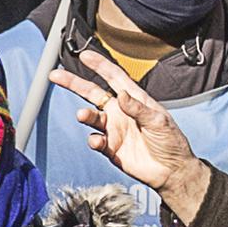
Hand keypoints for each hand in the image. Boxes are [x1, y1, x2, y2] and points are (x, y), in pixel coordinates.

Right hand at [50, 50, 209, 218]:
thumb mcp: (159, 121)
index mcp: (133, 100)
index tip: (84, 55)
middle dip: (74, 83)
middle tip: (56, 76)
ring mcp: (114, 130)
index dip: (99, 65)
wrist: (171, 171)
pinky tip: (97, 142)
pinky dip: (93, 140)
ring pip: (91, 118)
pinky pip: (95, 141)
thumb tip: (120, 95)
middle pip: (93, 93)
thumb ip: (138, 108)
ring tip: (81, 115)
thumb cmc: (171, 141)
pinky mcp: (111, 148)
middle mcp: (120, 112)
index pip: (114, 78)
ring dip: (85, 115)